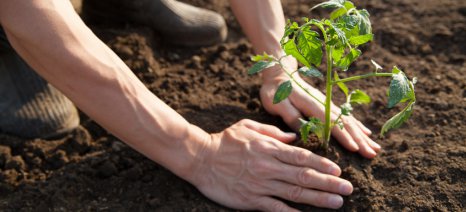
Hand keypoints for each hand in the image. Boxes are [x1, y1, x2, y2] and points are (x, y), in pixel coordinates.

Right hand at [189, 119, 352, 210]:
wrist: (199, 158)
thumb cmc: (224, 141)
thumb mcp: (248, 127)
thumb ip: (273, 132)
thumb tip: (294, 137)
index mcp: (269, 148)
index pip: (301, 157)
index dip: (322, 165)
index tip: (338, 171)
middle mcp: (268, 166)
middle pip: (304, 176)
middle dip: (328, 183)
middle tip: (347, 189)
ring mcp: (260, 184)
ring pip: (294, 193)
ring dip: (318, 199)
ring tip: (337, 203)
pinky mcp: (251, 199)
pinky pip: (275, 208)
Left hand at [260, 60, 380, 157]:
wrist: (280, 74)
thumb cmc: (276, 91)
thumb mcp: (278, 104)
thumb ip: (291, 116)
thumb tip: (305, 133)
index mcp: (313, 105)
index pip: (331, 123)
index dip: (343, 136)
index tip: (355, 149)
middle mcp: (325, 104)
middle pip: (346, 123)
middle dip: (360, 140)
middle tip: (372, 154)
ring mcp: (328, 104)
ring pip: (349, 121)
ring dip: (362, 135)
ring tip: (375, 148)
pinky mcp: (327, 105)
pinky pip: (346, 116)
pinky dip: (357, 126)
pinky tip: (366, 134)